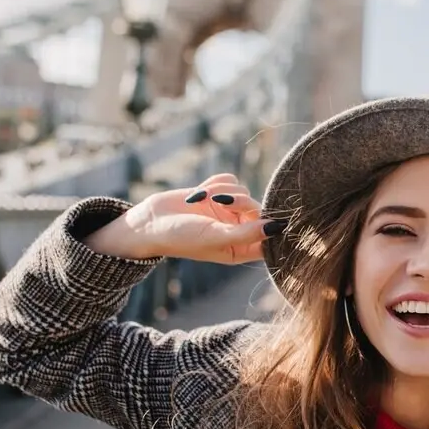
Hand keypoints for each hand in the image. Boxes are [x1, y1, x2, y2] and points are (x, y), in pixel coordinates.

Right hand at [89, 173, 280, 262]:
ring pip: (243, 190)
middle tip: (221, 201)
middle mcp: (237, 230)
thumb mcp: (216, 238)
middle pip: (258, 208)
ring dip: (222, 191)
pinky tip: (198, 194)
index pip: (270, 238)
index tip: (275, 214)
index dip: (274, 225)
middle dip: (241, 201)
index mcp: (241, 249)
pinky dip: (215, 183)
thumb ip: (248, 233)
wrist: (150, 221)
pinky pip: (230, 180)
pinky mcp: (217, 193)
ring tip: (200, 200)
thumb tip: (277, 227)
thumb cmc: (181, 237)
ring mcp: (227, 211)